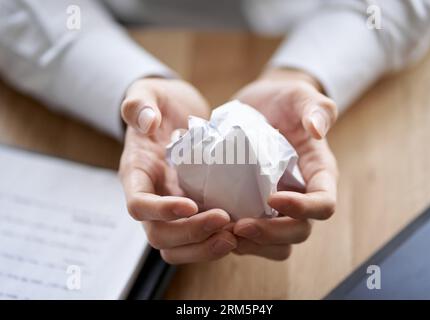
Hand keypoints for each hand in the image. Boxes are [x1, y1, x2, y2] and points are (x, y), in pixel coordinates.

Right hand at [119, 78, 236, 263]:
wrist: (176, 112)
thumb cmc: (159, 103)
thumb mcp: (148, 94)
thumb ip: (140, 104)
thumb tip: (147, 121)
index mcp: (137, 174)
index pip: (138, 205)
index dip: (161, 211)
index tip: (190, 205)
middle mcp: (153, 197)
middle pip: (159, 235)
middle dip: (191, 235)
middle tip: (224, 222)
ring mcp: (173, 206)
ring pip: (179, 245)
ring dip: (206, 247)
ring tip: (236, 236)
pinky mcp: (194, 208)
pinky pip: (201, 236)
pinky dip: (218, 238)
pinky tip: (243, 229)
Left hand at [231, 68, 338, 259]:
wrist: (261, 107)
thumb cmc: (284, 101)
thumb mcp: (300, 96)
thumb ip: (315, 108)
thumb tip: (317, 130)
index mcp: (319, 175)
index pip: (323, 204)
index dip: (302, 209)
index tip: (273, 198)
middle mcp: (302, 196)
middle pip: (299, 232)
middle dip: (271, 234)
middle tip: (239, 226)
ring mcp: (278, 207)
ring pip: (277, 244)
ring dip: (253, 245)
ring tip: (224, 233)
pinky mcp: (256, 208)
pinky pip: (254, 237)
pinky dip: (237, 239)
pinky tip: (213, 227)